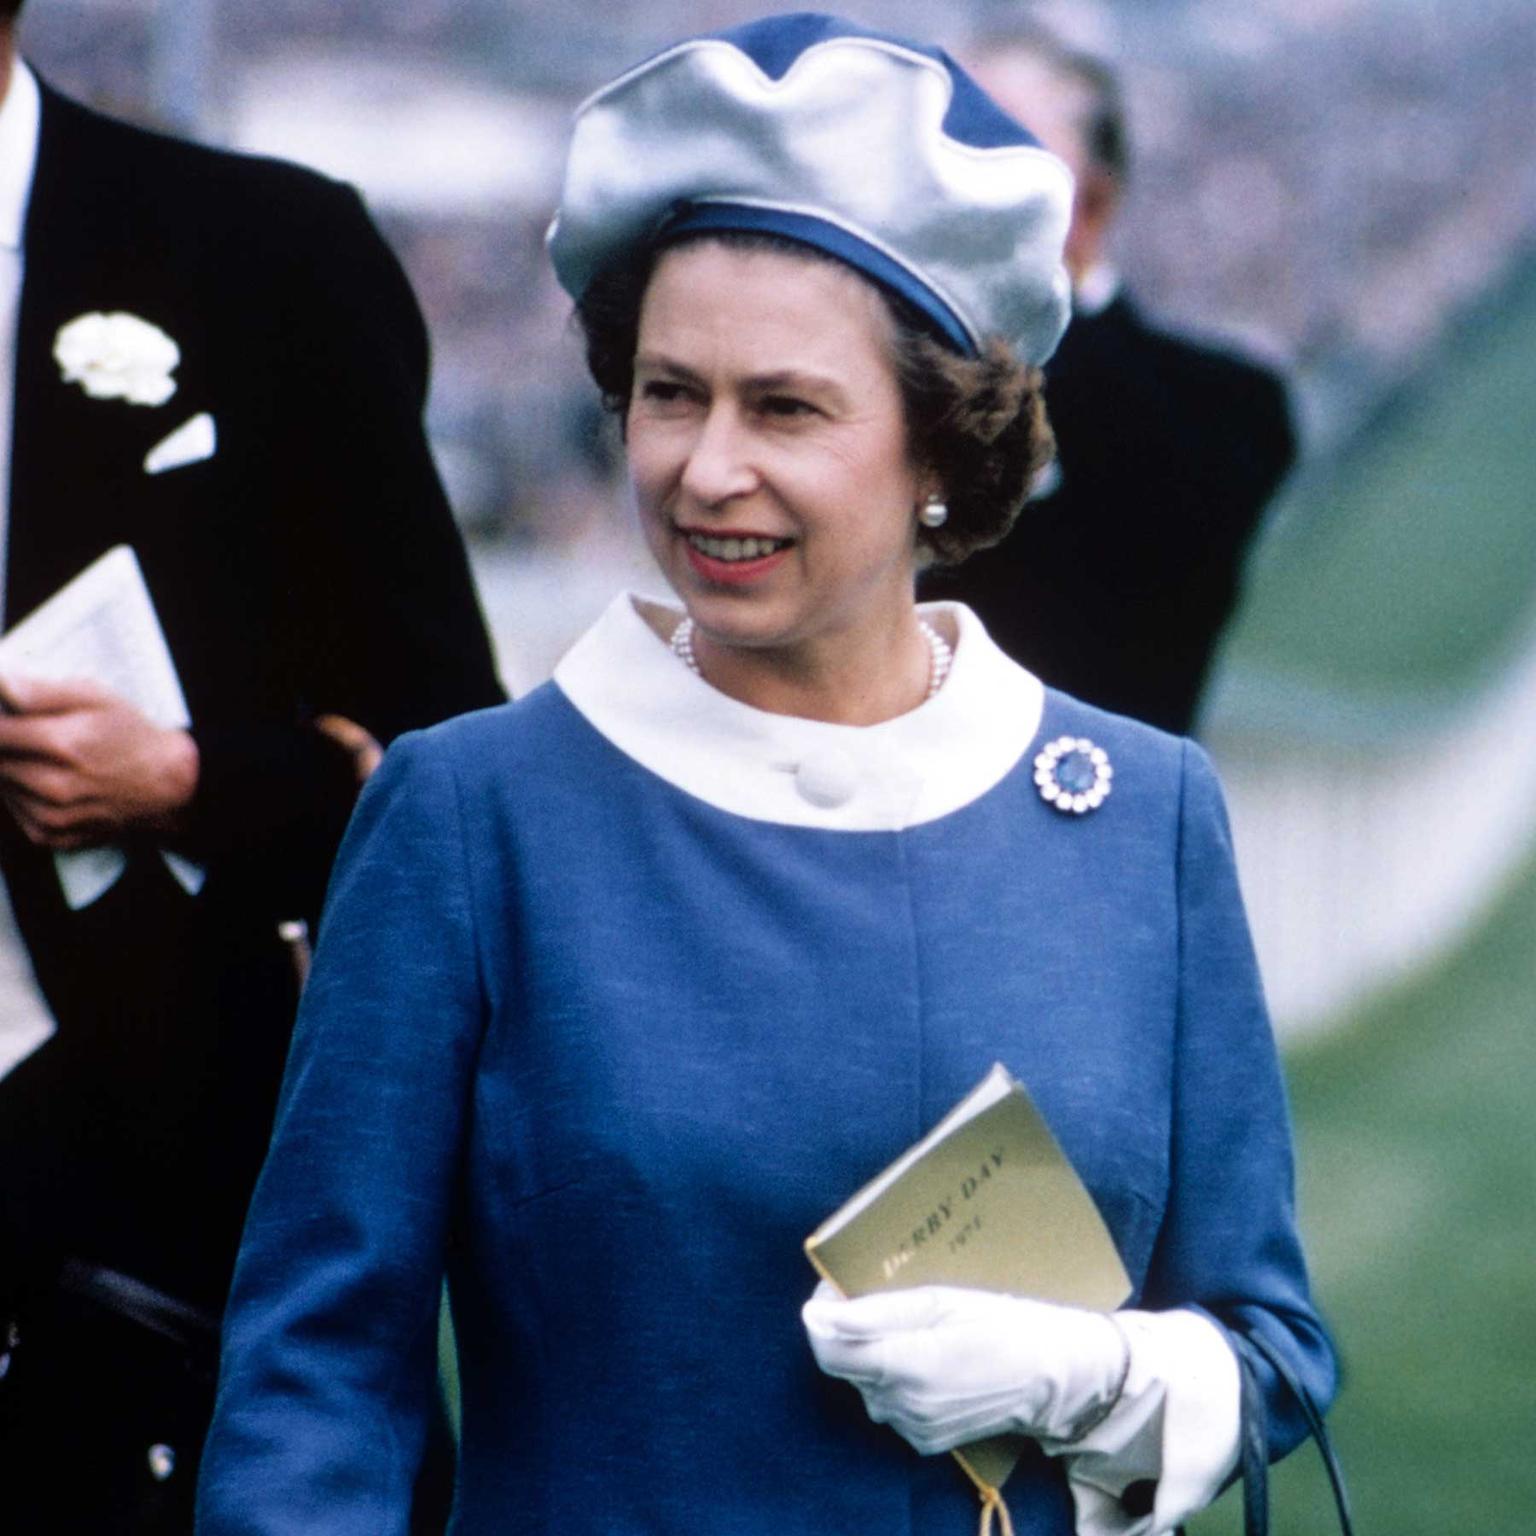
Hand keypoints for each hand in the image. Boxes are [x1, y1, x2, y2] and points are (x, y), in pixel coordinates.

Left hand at [0, 674, 199, 847]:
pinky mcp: (51, 835)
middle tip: (30, 737)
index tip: (6, 718)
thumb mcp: (96, 697)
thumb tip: (0, 685)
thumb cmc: (132, 737)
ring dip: (11, 770)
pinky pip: (14, 814)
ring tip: (42, 759)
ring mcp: (51, 815)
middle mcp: (53, 785)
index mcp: (62, 744)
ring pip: (1, 787)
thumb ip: (39, 691)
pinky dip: (21, 797)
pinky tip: (45, 784)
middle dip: (6, 746)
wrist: (167, 786)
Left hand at [802, 1281, 1129, 1455]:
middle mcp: (904, 1406)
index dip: (821, 1316)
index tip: (834, 1288)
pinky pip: (889, 1403)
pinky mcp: (925, 1441)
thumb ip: (872, 1312)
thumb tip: (813, 1315)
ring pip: (866, 1383)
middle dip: (853, 1330)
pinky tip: (928, 1359)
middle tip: (885, 1298)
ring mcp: (914, 1429)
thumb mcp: (940, 1301)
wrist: (1055, 1376)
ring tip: (917, 1328)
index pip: (827, 1350)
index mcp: (907, 1366)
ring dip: (876, 1354)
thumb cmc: (1003, 1323)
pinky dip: (895, 1379)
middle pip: (846, 1364)